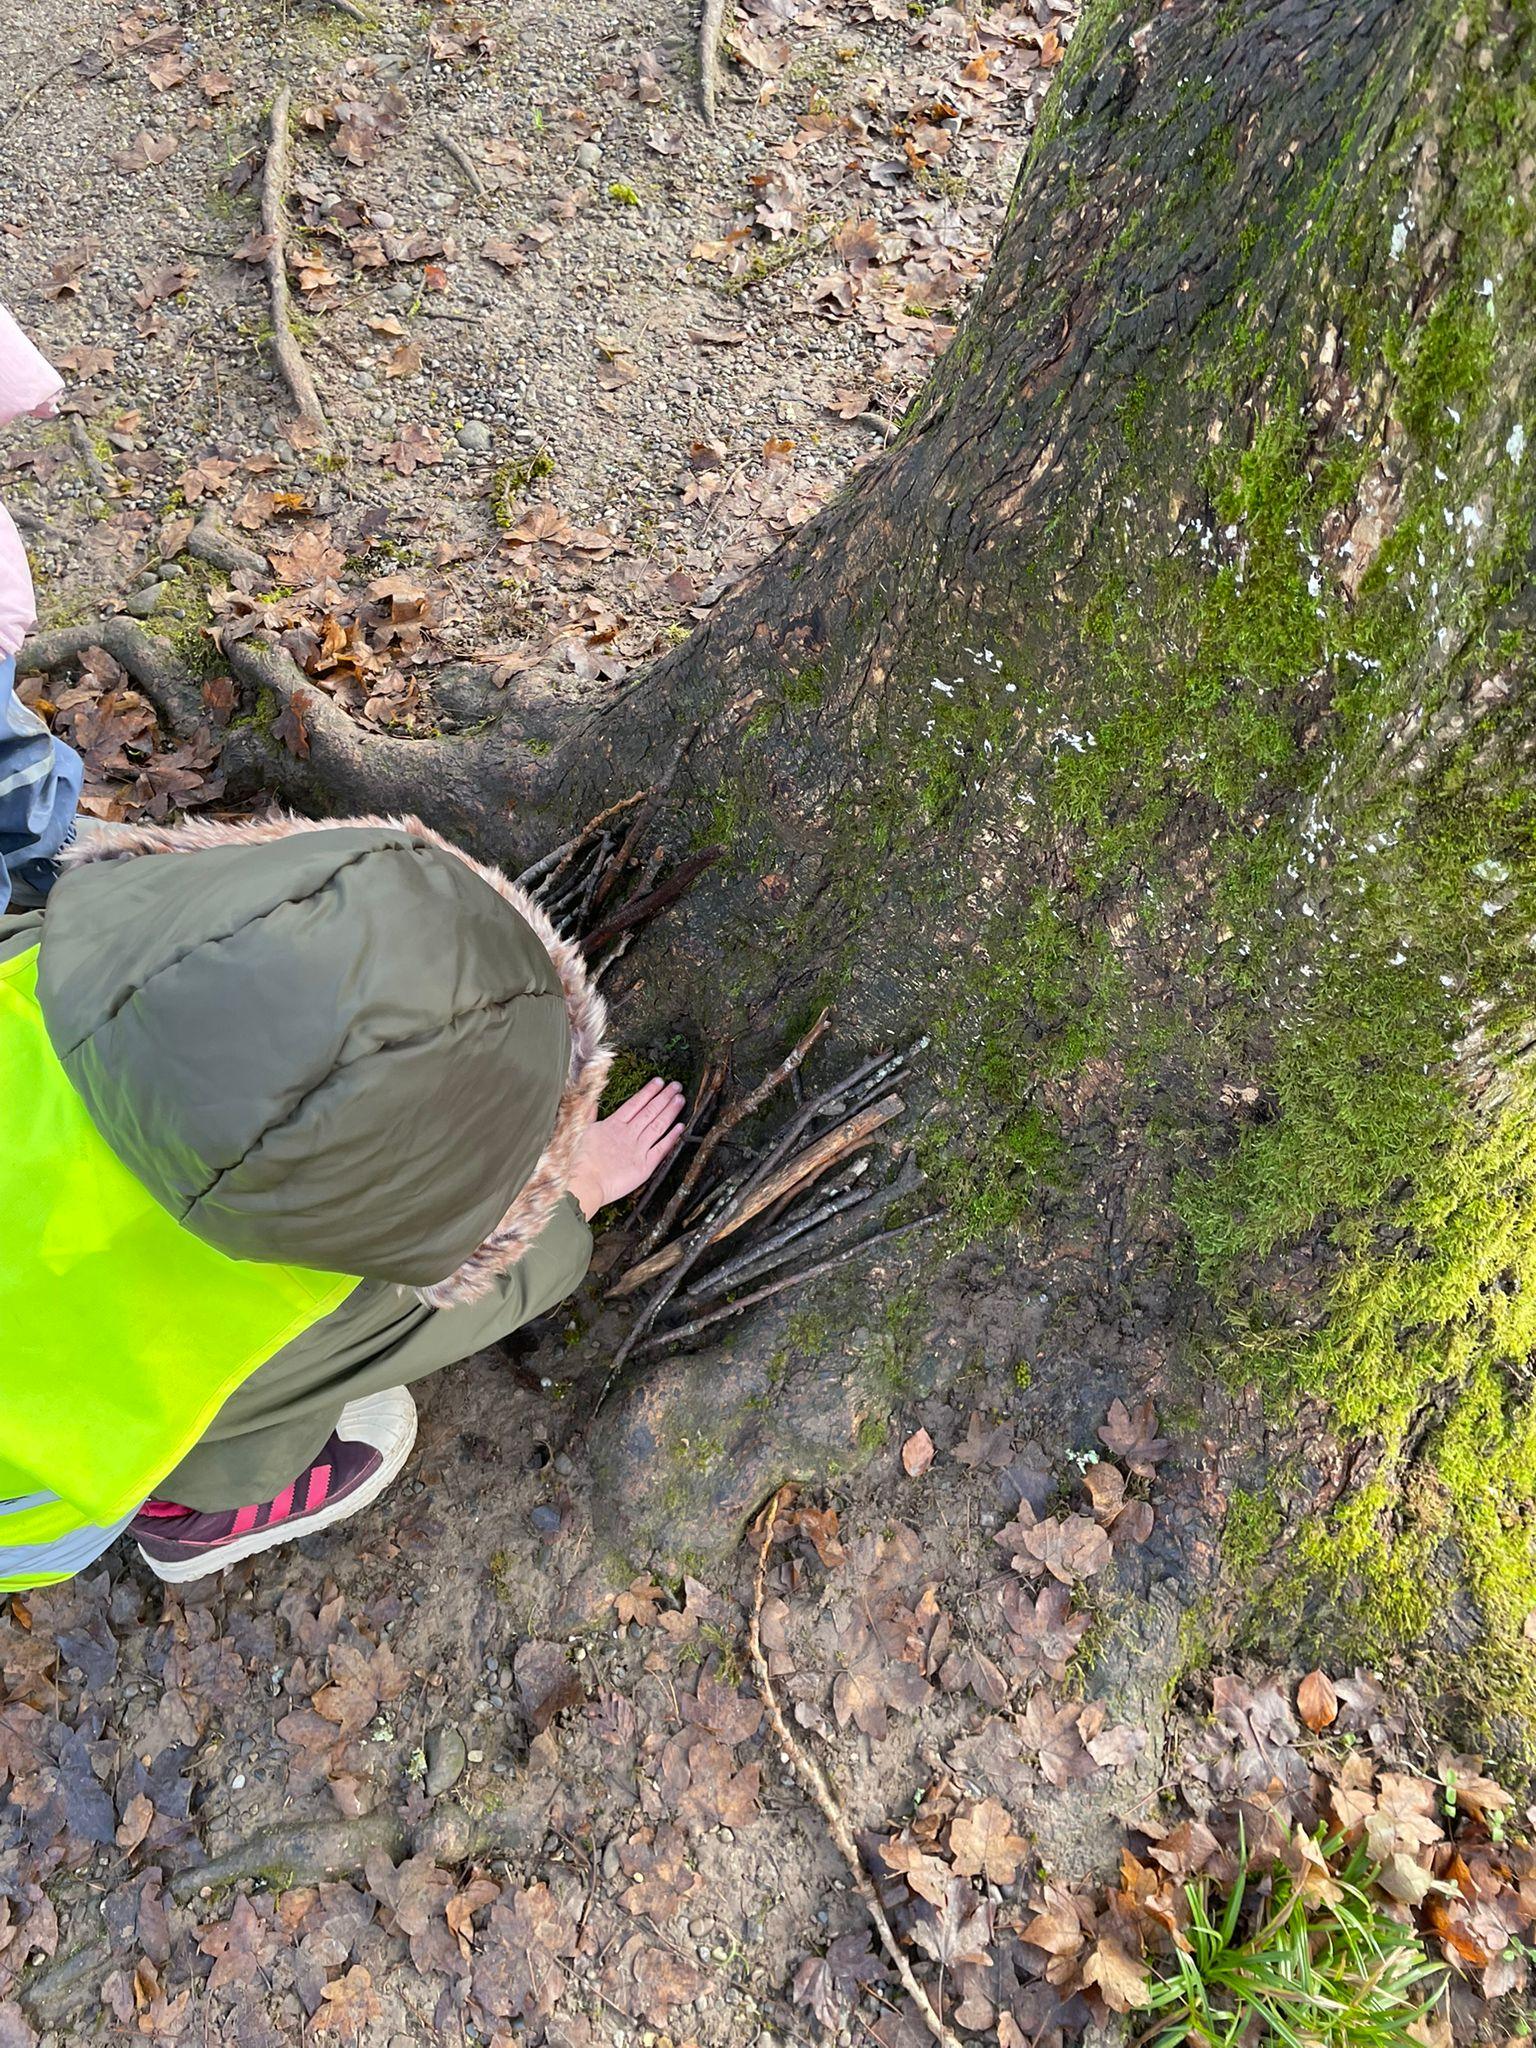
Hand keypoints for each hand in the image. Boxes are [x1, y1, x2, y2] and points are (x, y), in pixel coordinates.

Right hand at [566, 1076, 685, 1218]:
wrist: (583, 1183)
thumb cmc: (579, 1161)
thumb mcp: (581, 1132)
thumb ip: (589, 1115)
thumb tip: (591, 1102)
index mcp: (613, 1125)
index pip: (635, 1103)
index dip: (649, 1091)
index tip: (659, 1082)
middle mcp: (628, 1134)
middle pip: (650, 1111)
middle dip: (664, 1097)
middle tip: (676, 1086)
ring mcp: (638, 1149)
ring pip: (658, 1125)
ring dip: (670, 1111)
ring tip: (680, 1099)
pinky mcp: (644, 1165)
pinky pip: (661, 1148)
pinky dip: (672, 1137)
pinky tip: (680, 1127)